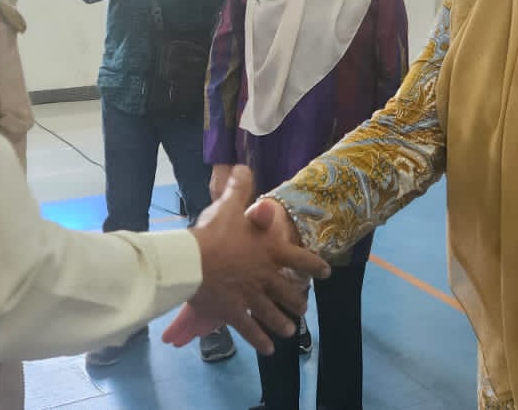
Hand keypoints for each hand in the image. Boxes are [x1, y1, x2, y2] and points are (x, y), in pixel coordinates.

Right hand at [164, 169, 328, 353]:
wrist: (191, 262)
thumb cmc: (213, 233)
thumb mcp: (229, 206)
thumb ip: (239, 188)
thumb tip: (243, 167)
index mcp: (270, 251)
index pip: (300, 259)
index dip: (315, 266)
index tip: (326, 272)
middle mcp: (266, 276)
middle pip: (289, 292)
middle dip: (298, 301)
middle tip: (303, 307)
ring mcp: (252, 297)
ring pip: (274, 314)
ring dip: (284, 323)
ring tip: (291, 331)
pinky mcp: (234, 313)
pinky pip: (251, 331)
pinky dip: (260, 341)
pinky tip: (268, 349)